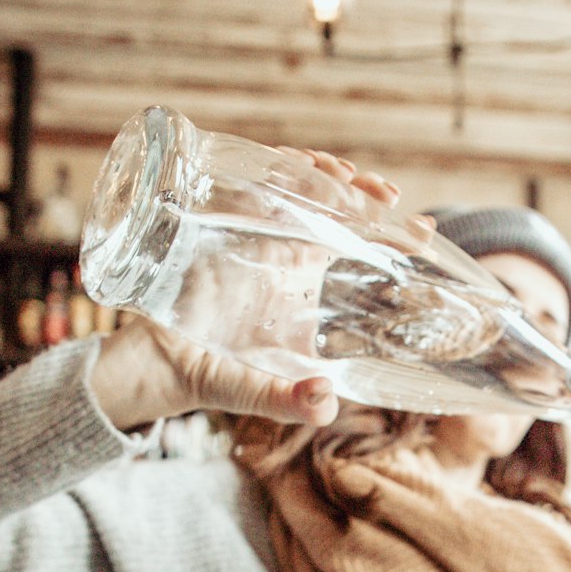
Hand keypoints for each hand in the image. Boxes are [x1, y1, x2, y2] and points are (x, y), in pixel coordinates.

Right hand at [88, 149, 400, 432]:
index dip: (390, 234)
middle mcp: (282, 253)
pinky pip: (252, 180)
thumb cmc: (205, 379)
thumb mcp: (255, 394)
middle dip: (363, 192)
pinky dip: (278, 167)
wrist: (148, 365)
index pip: (356, 248)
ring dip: (325, 173)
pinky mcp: (218, 217)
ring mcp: (252, 232)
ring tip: (346, 179)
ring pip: (297, 184)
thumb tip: (325, 404)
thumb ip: (289, 403)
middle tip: (387, 197)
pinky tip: (299, 167)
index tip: (422, 228)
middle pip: (334, 207)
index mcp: (301, 285)